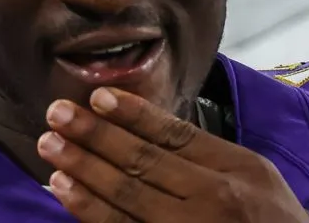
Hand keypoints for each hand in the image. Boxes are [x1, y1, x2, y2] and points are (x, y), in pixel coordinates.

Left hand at [37, 87, 308, 221]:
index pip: (176, 135)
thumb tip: (147, 128)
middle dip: (94, 136)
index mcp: (238, 170)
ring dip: (83, 169)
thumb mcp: (257, 180)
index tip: (97, 97)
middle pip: (144, 162)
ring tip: (51, 147)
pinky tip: (66, 192)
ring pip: (127, 198)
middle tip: (56, 114)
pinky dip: (91, 211)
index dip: (133, 114)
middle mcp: (216, 201)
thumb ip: (210, 155)